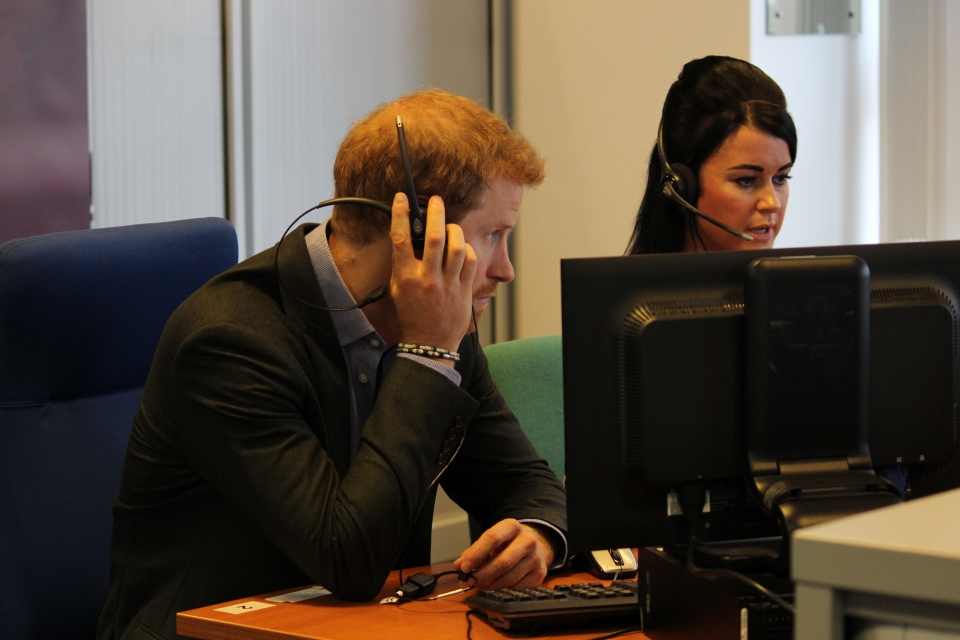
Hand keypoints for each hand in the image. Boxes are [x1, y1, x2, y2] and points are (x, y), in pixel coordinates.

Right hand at [390, 193, 476, 358]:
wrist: (429, 344)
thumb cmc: (411, 316)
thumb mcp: (398, 290)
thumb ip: (403, 265)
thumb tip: (408, 239)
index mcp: (406, 277)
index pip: (401, 238)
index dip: (401, 213)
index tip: (402, 198)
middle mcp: (427, 278)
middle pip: (434, 236)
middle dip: (435, 212)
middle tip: (436, 200)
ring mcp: (448, 284)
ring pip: (456, 245)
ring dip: (454, 229)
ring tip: (450, 225)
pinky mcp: (464, 290)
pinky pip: (469, 261)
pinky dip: (466, 249)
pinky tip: (461, 247)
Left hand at [452, 519, 553, 590]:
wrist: (536, 544)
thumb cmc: (508, 543)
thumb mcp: (492, 539)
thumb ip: (474, 551)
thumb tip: (458, 566)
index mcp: (512, 527)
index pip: (492, 538)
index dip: (476, 554)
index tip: (464, 567)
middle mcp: (527, 541)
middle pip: (503, 561)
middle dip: (482, 574)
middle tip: (468, 581)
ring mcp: (536, 558)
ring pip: (509, 578)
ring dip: (490, 585)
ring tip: (478, 585)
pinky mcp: (540, 574)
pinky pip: (517, 587)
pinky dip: (502, 589)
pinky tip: (493, 587)